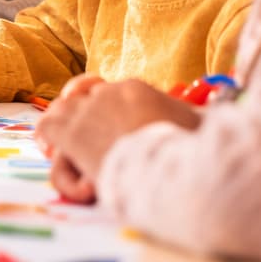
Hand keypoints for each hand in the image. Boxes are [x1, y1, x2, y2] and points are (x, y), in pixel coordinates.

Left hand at [36, 78, 200, 199]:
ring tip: (65, 146)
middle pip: (85, 98)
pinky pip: (48, 128)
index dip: (108, 111)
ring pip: (63, 110)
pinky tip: (51, 150)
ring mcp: (88, 113)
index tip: (113, 127)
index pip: (111, 91)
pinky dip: (48, 139)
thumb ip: (197, 116)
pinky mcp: (73, 135)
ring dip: (65, 127)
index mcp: (136, 89)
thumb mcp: (200, 127)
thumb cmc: (196, 154)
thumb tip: (212, 115)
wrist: (178, 172)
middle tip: (88, 137)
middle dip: (85, 118)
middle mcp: (108, 94)